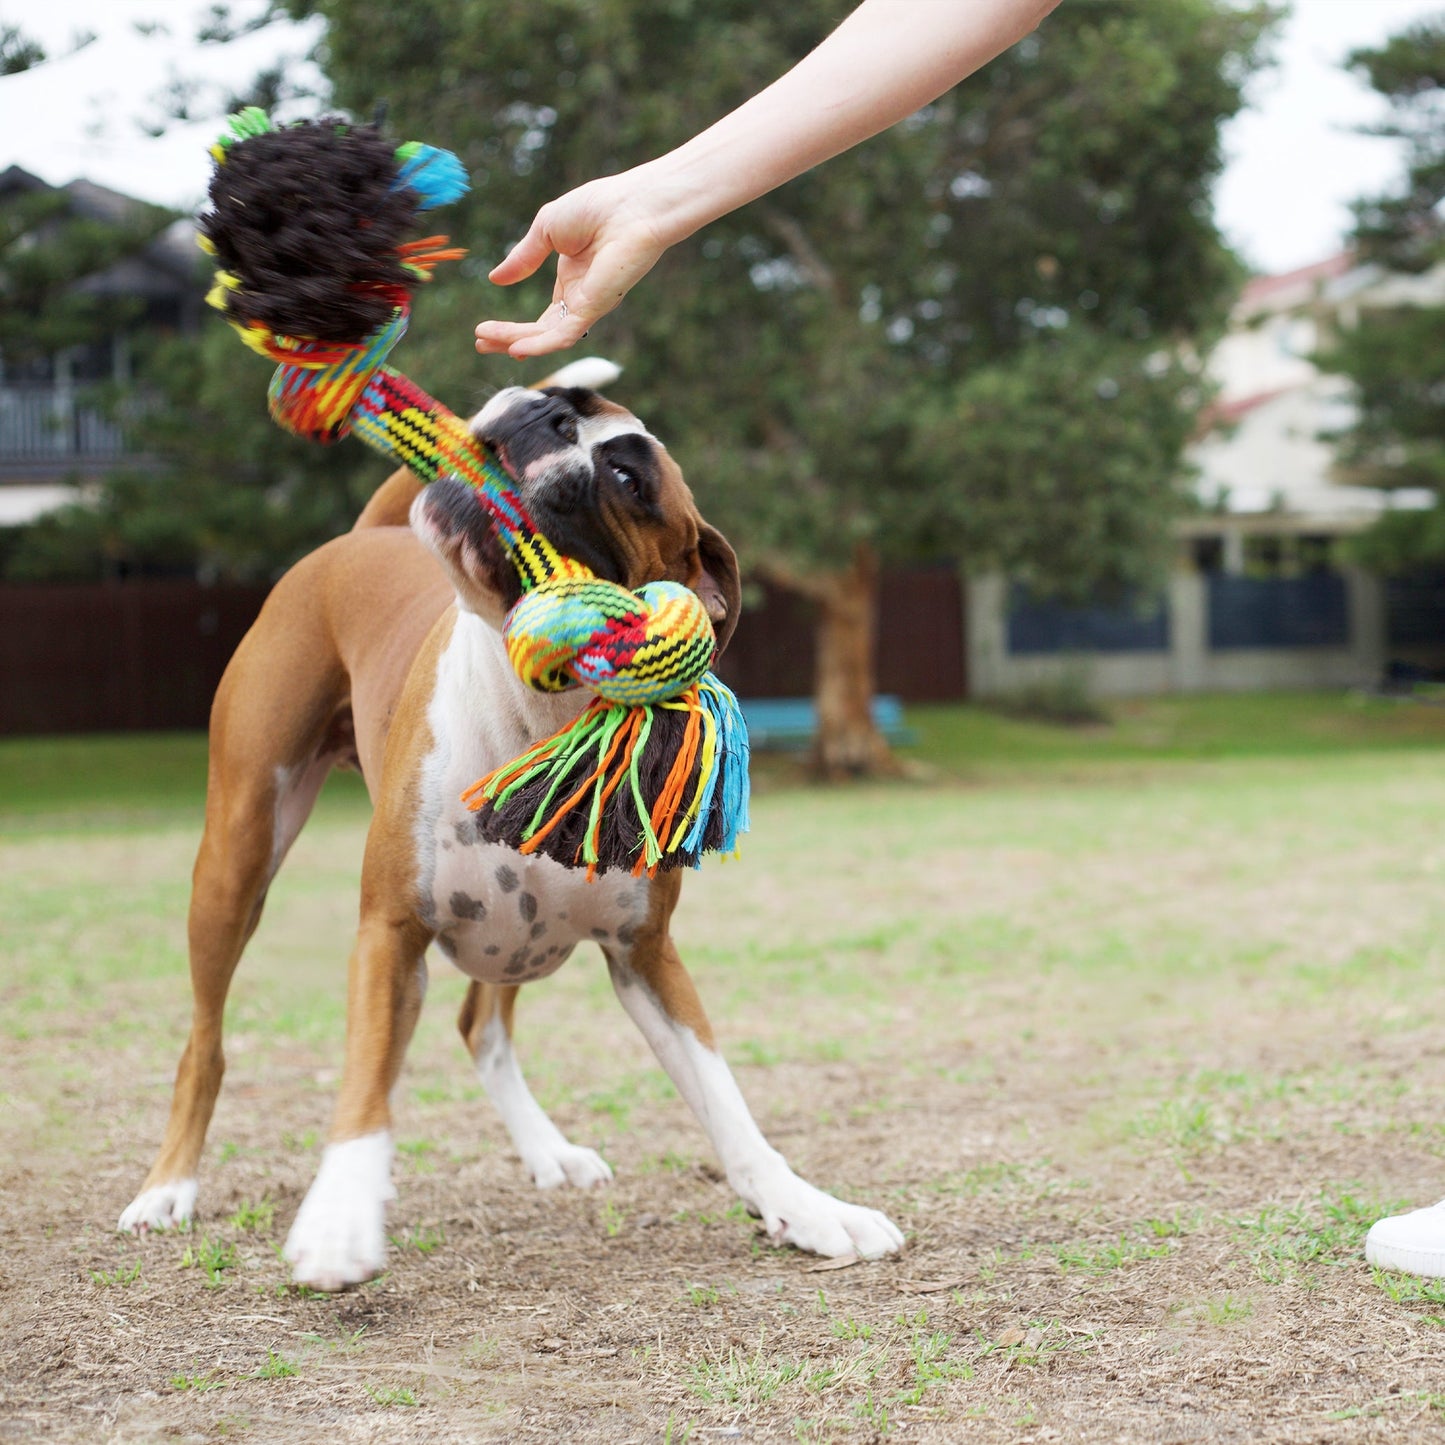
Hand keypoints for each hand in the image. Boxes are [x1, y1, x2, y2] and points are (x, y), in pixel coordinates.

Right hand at [475, 173, 675, 358]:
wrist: (631, 206)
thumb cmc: (598, 208)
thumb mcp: (546, 229)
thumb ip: (522, 258)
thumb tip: (495, 279)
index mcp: (572, 279)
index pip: (541, 316)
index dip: (512, 327)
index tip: (483, 329)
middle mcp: (580, 298)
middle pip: (540, 332)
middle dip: (508, 339)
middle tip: (479, 344)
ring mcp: (588, 306)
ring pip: (548, 337)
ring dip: (516, 342)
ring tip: (485, 343)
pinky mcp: (595, 308)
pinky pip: (564, 335)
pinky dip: (540, 345)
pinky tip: (516, 349)